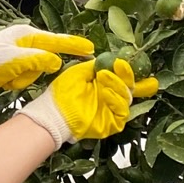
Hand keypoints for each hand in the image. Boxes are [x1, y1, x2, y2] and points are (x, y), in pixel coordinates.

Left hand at [0, 24, 93, 92]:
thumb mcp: (15, 59)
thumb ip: (38, 60)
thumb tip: (57, 62)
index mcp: (27, 35)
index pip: (57, 40)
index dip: (74, 46)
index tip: (91, 49)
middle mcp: (25, 43)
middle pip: (44, 61)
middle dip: (31, 71)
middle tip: (15, 73)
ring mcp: (19, 55)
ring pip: (34, 73)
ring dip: (20, 79)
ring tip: (4, 75)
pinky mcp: (13, 67)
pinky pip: (23, 78)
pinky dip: (13, 82)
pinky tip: (1, 79)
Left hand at [19, 58, 157, 148]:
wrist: (53, 113)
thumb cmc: (63, 93)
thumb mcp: (79, 73)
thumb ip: (95, 66)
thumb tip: (110, 59)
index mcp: (104, 85)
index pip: (122, 77)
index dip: (125, 69)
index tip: (120, 61)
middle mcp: (111, 97)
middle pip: (129, 86)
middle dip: (126, 75)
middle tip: (119, 65)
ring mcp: (112, 110)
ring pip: (127, 98)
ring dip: (118, 84)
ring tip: (103, 76)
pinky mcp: (112, 123)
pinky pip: (122, 112)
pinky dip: (116, 101)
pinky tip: (106, 93)